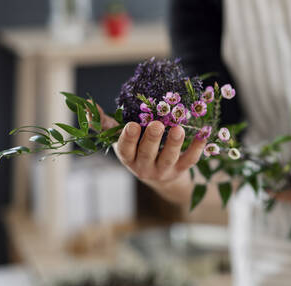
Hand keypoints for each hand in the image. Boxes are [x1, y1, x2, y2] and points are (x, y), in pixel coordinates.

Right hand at [88, 104, 205, 187]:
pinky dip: (197, 148)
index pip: (125, 149)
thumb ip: (106, 122)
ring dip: (173, 143)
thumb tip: (88, 103)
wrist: (161, 177)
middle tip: (156, 124)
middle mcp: (143, 166)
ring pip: (168, 158)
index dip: (128, 138)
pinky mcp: (180, 170)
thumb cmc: (137, 150)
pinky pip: (189, 160)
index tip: (132, 125)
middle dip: (151, 139)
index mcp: (127, 157)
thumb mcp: (121, 139)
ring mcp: (163, 170)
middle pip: (147, 153)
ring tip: (178, 128)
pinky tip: (203, 134)